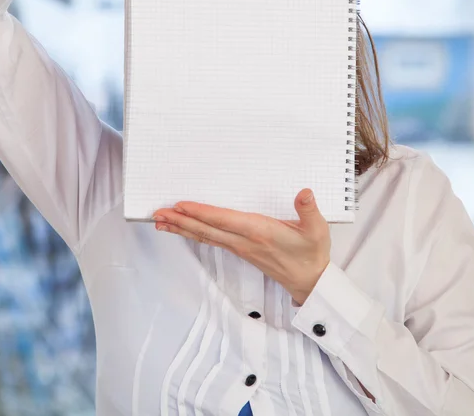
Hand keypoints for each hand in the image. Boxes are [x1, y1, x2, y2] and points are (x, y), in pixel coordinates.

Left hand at [152, 189, 330, 305]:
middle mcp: (244, 241)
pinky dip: (193, 233)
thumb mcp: (317, 230)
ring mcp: (239, 247)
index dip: (201, 213)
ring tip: (160, 221)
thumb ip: (309, 210)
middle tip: (157, 213)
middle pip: (206, 230)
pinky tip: (183, 229)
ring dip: (181, 228)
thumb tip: (305, 193)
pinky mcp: (239, 250)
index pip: (224, 220)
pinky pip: (211, 240)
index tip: (181, 205)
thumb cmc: (311, 253)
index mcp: (259, 232)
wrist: (309, 281)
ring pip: (204, 236)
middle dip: (180, 221)